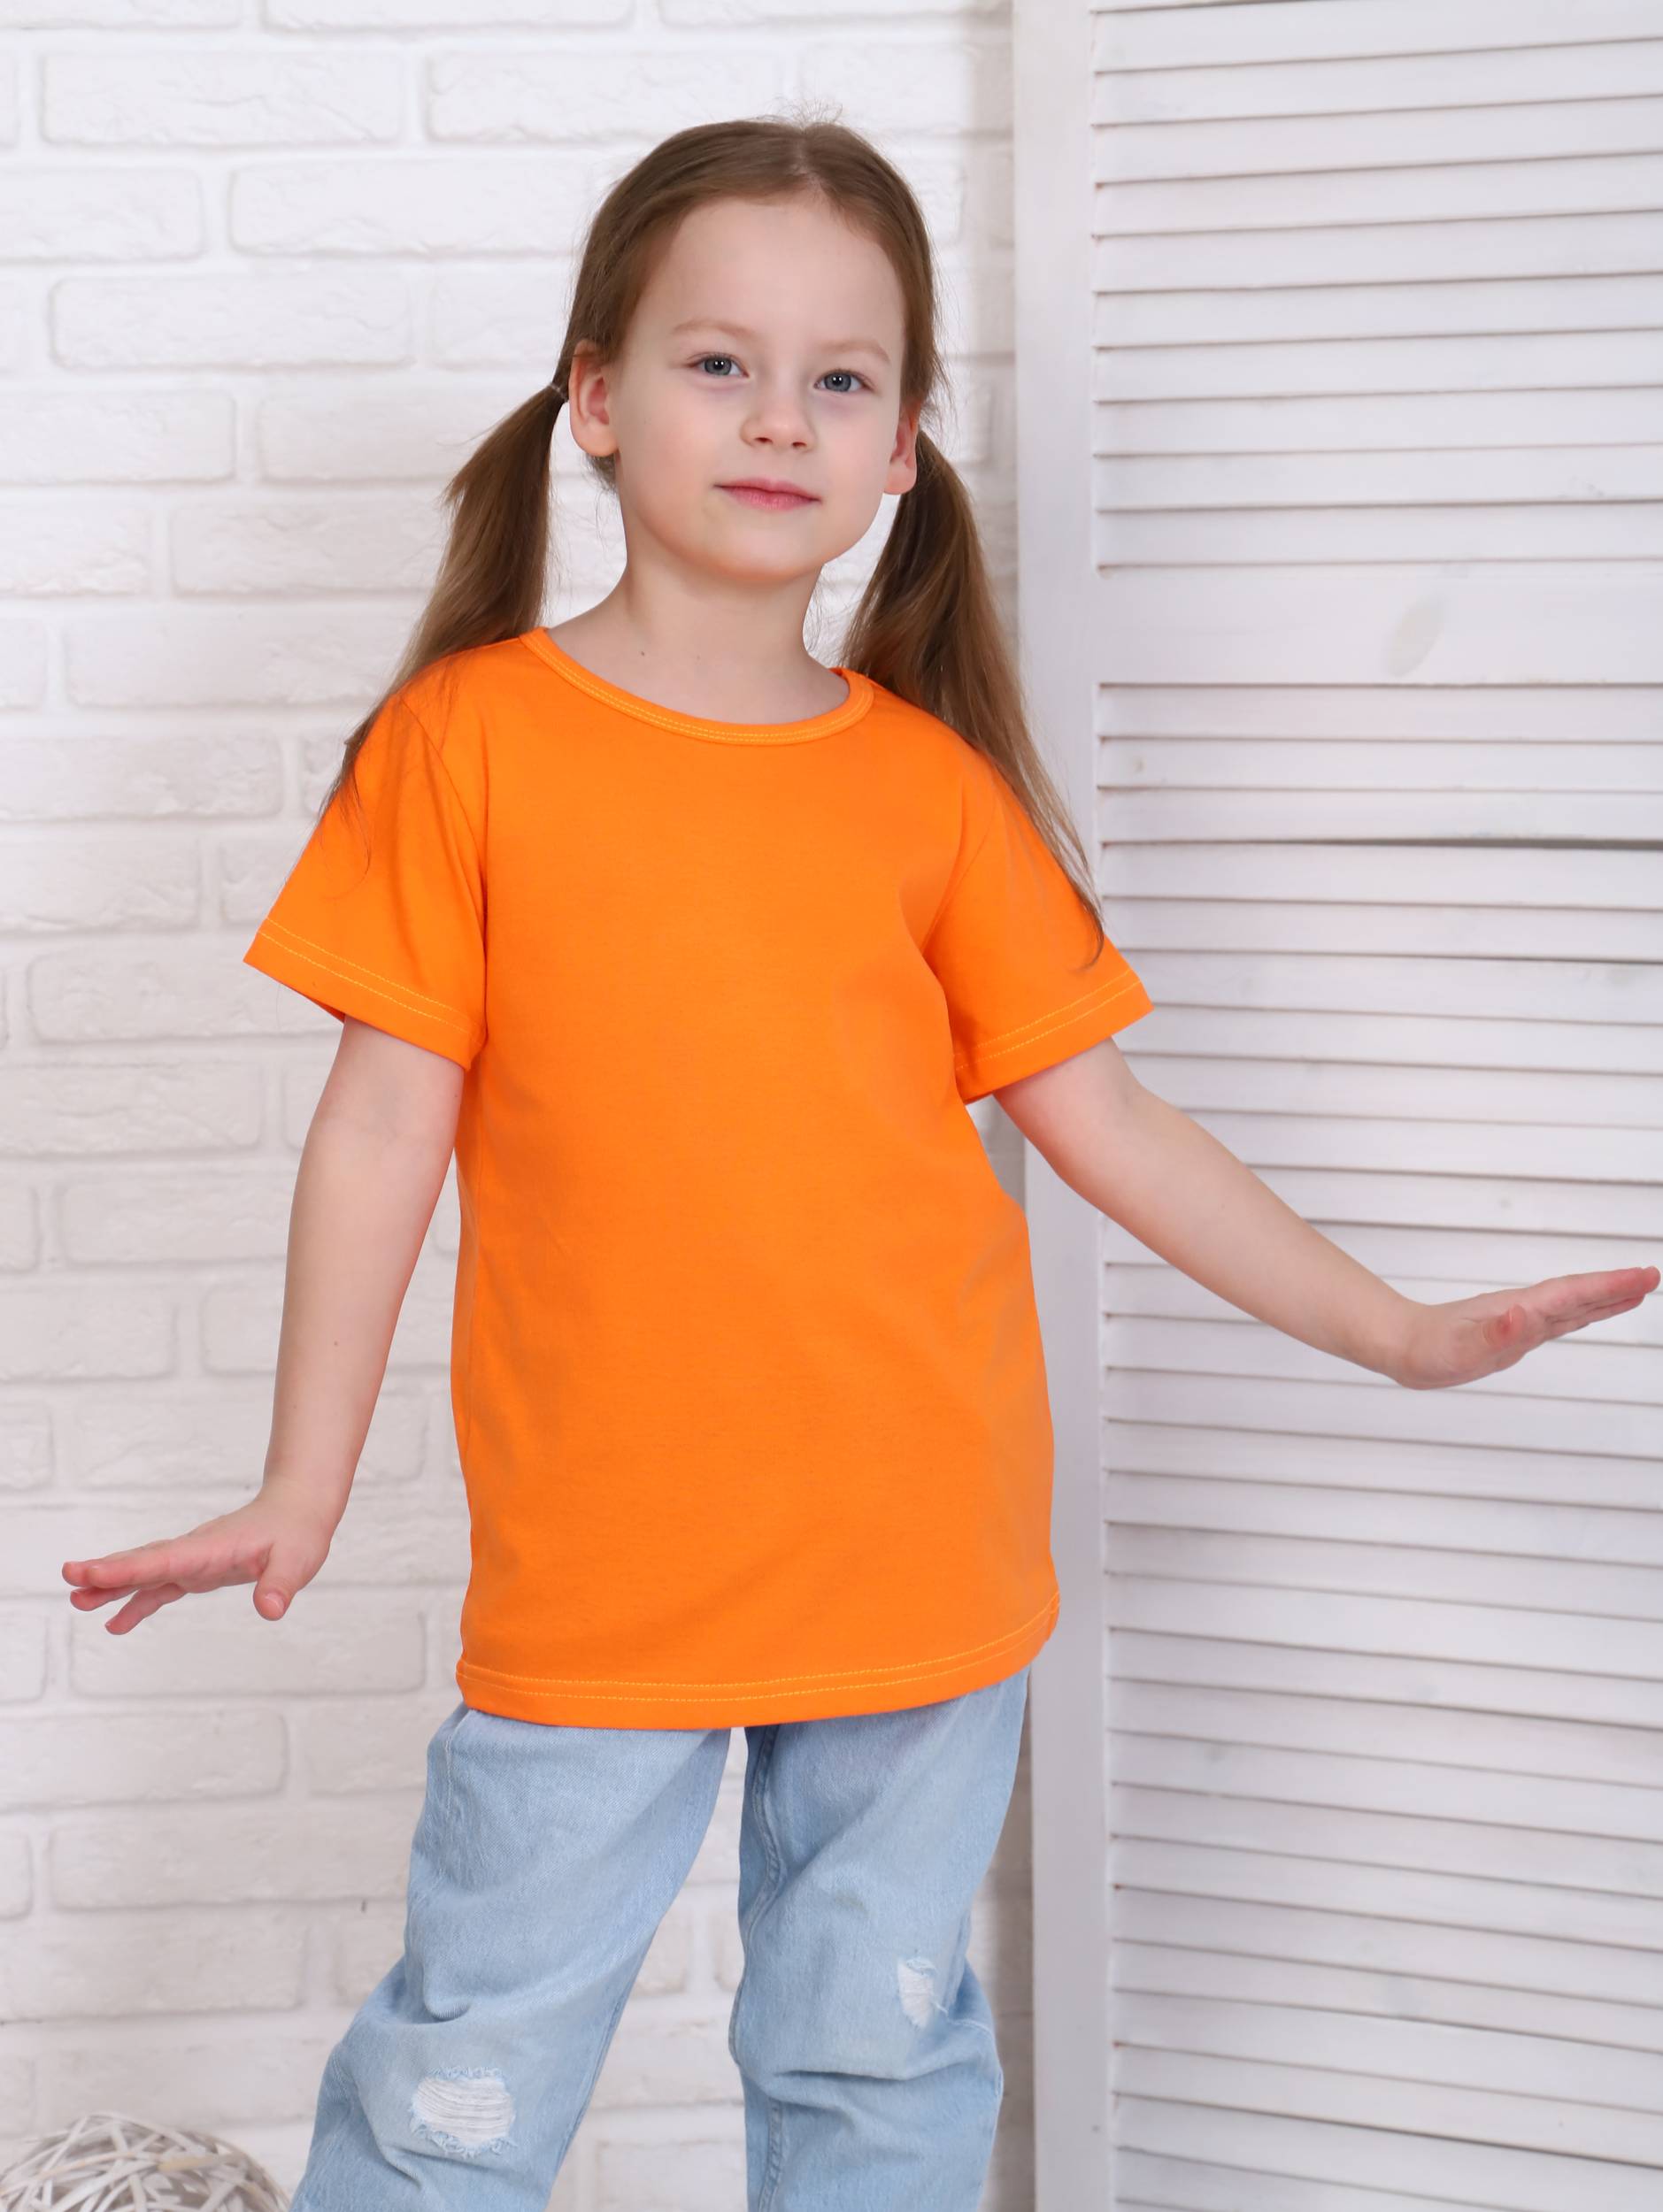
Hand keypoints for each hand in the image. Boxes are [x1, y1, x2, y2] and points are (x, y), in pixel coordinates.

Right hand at [61, 1491, 334, 1634]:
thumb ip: (281, 1584)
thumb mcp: (297, 1561)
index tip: (88, 1572)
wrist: (298, 1511)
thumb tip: (271, 1610)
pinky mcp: (197, 1571)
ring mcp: (192, 1560)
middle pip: (144, 1562)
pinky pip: (159, 1587)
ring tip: (77, 1603)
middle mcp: (194, 1552)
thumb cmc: (298, 1534)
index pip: (162, 1559)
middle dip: (107, 1573)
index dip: (126, 1568)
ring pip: (145, 1573)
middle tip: (69, 1581)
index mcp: (212, 1548)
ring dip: (113, 1588)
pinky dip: (136, 1603)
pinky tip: (115, 1624)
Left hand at [1391, 1265, 1658, 1390]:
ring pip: (1570, 1306)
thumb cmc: (1428, 1350)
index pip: (1572, 1294)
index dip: (1609, 1286)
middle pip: (1577, 1295)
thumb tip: (1525, 1315)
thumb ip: (1494, 1335)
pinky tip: (1590, 1312)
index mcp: (1517, 1310)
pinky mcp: (1513, 1333)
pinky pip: (1557, 1320)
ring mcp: (1519, 1321)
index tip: (1644, 1276)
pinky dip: (1581, 1313)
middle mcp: (1523, 1311)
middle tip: (1652, 1276)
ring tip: (1637, 1291)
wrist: (1402, 1346)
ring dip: (1603, 1297)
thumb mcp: (1460, 1349)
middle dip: (1616, 1287)